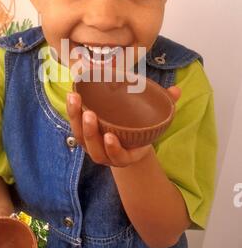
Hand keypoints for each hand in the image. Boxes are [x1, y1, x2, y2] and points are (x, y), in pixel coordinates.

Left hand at [66, 86, 180, 167]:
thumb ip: (165, 108)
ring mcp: (92, 146)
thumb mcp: (154, 123)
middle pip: (94, 148)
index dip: (113, 149)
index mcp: (125, 156)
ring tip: (75, 98)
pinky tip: (71, 96)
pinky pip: (75, 127)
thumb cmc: (141, 132)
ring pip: (80, 137)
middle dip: (90, 132)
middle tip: (90, 113)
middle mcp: (106, 155)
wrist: (128, 144)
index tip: (111, 136)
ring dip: (76, 119)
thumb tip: (177, 90)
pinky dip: (72, 113)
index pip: (117, 156)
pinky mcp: (83, 135)